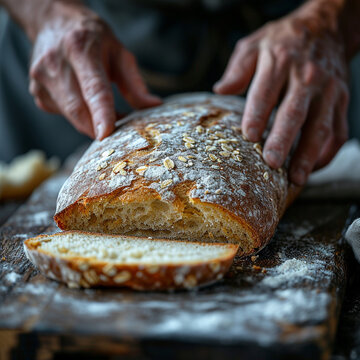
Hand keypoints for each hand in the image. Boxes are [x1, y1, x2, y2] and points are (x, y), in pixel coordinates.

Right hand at [29, 2, 160, 139]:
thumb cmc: (92, 39)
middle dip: (99, 127)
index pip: (93, 88)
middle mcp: (55, 64)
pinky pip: (65, 115)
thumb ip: (135, 83)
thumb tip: (154, 106)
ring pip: (72, 116)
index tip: (107, 133)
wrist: (54, 23)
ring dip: (91, 123)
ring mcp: (41, 80)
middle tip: (118, 131)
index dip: (101, 113)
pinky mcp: (38, 94)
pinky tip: (84, 102)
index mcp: (80, 49)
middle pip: (79, 110)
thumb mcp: (119, 53)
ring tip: (103, 113)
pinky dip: (80, 117)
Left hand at [214, 1, 348, 184]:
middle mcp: (307, 77)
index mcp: (280, 62)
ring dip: (308, 155)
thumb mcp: (255, 45)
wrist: (326, 28)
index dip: (257, 115)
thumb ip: (237, 69)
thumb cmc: (283, 41)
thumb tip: (220, 90)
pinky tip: (313, 168)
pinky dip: (326, 153)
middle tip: (271, 163)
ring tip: (295, 178)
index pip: (266, 92)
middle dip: (283, 140)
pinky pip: (337, 131)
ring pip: (319, 127)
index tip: (249, 136)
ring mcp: (328, 90)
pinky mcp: (341, 101)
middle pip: (294, 113)